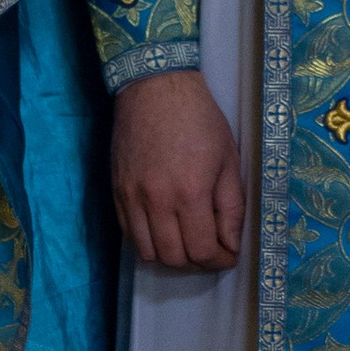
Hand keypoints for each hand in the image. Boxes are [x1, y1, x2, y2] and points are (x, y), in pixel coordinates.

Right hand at [110, 68, 244, 271]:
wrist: (156, 87)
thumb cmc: (199, 119)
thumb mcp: (228, 160)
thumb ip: (231, 207)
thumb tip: (232, 243)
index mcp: (191, 193)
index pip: (203, 251)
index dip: (220, 260)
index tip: (228, 254)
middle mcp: (157, 201)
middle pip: (174, 258)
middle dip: (197, 262)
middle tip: (211, 250)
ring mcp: (132, 197)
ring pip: (148, 252)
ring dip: (170, 256)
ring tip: (187, 243)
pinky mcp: (117, 191)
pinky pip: (129, 233)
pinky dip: (148, 241)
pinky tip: (164, 229)